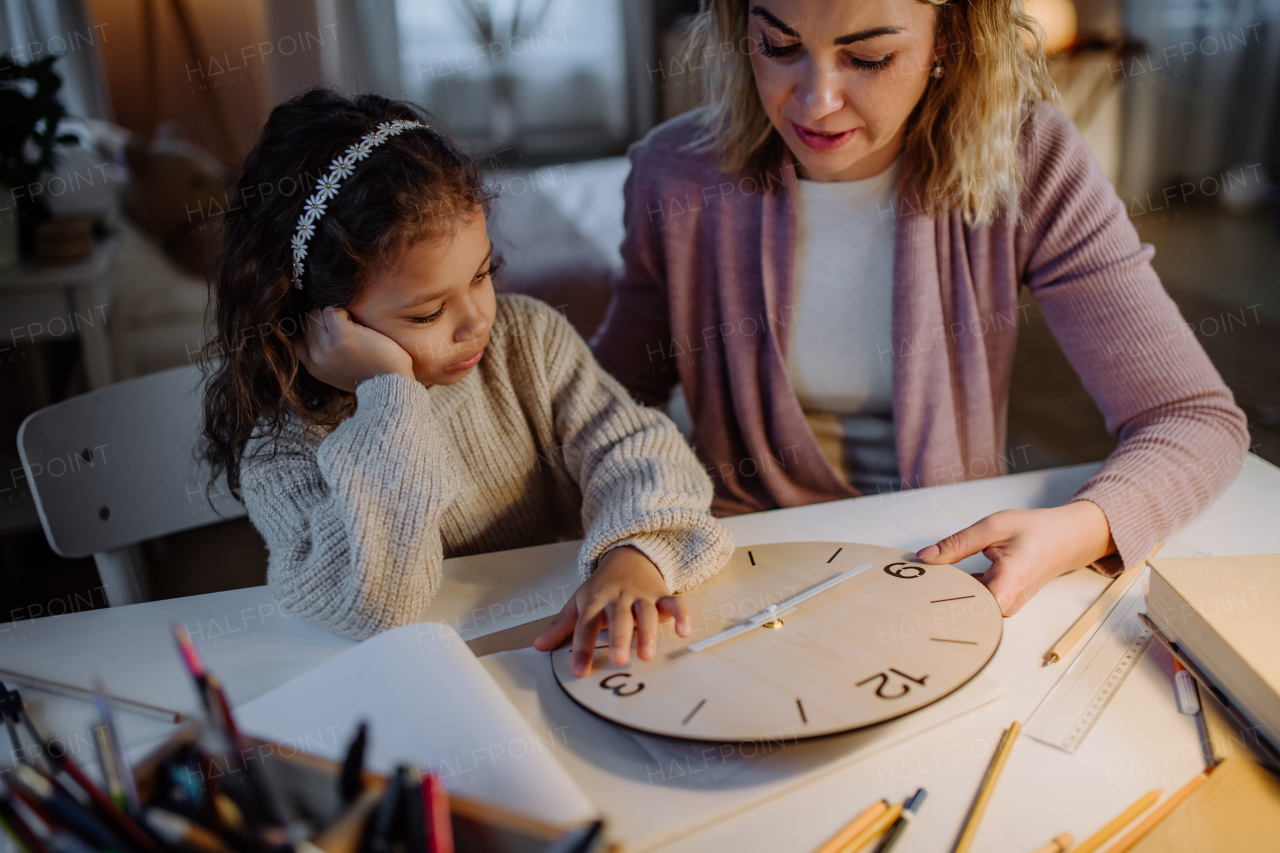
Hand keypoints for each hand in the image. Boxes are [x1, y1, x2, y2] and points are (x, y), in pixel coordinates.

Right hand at [293, 306, 413, 391]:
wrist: (390, 385)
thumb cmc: (371, 376)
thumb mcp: (337, 373)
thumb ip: (324, 358)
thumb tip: (318, 336)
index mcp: (313, 366)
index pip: (297, 337)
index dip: (313, 329)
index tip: (330, 331)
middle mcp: (316, 356)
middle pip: (309, 321)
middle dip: (326, 320)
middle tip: (346, 328)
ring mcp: (327, 346)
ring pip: (318, 313)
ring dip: (336, 315)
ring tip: (352, 327)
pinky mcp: (342, 335)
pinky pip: (333, 310)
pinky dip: (346, 312)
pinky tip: (358, 324)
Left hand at [533, 545, 690, 676]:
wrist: (627, 557)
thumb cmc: (601, 587)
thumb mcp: (578, 603)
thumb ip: (561, 626)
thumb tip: (539, 645)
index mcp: (594, 602)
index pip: (585, 626)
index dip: (582, 649)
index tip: (579, 672)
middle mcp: (617, 598)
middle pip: (618, 618)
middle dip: (619, 638)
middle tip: (619, 660)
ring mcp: (641, 596)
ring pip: (645, 612)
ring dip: (647, 632)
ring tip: (647, 654)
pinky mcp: (661, 595)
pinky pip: (674, 603)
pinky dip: (681, 615)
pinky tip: (684, 631)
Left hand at [914, 501, 1115, 615]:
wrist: (1064, 540)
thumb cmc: (1033, 531)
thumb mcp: (992, 527)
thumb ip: (957, 543)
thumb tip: (924, 556)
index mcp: (1008, 581)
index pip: (972, 609)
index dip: (944, 607)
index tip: (920, 599)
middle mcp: (1007, 601)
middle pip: (964, 610)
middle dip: (937, 599)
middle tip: (912, 588)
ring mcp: (1005, 606)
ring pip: (967, 607)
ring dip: (946, 594)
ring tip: (922, 584)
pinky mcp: (1001, 604)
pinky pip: (974, 602)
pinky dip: (957, 591)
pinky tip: (941, 579)